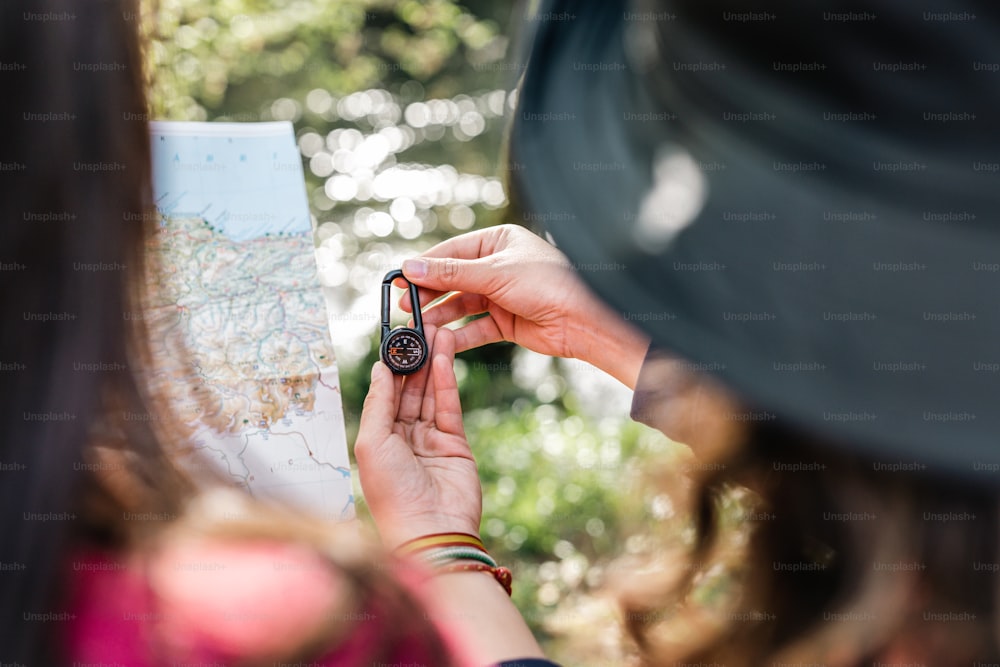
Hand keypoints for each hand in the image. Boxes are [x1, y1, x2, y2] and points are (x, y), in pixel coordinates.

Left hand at [354, 325, 480, 548]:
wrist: (431, 530)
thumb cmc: (392, 493)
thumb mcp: (372, 443)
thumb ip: (378, 403)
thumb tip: (380, 368)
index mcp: (377, 441)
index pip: (384, 396)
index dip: (391, 367)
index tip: (395, 339)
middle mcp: (402, 439)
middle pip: (409, 391)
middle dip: (414, 360)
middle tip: (420, 329)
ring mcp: (430, 441)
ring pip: (429, 394)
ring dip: (432, 364)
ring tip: (437, 333)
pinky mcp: (455, 444)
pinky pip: (448, 406)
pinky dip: (446, 381)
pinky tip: (444, 358)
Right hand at [399, 224, 650, 387]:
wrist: (585, 320)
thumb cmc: (548, 284)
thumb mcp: (494, 274)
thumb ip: (450, 273)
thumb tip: (409, 268)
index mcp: (498, 241)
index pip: (451, 251)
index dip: (424, 266)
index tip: (398, 278)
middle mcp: (498, 266)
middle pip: (453, 279)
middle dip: (428, 294)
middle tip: (403, 307)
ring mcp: (502, 294)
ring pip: (461, 305)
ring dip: (439, 316)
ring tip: (417, 327)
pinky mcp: (506, 322)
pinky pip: (475, 327)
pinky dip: (458, 335)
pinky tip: (441, 342)